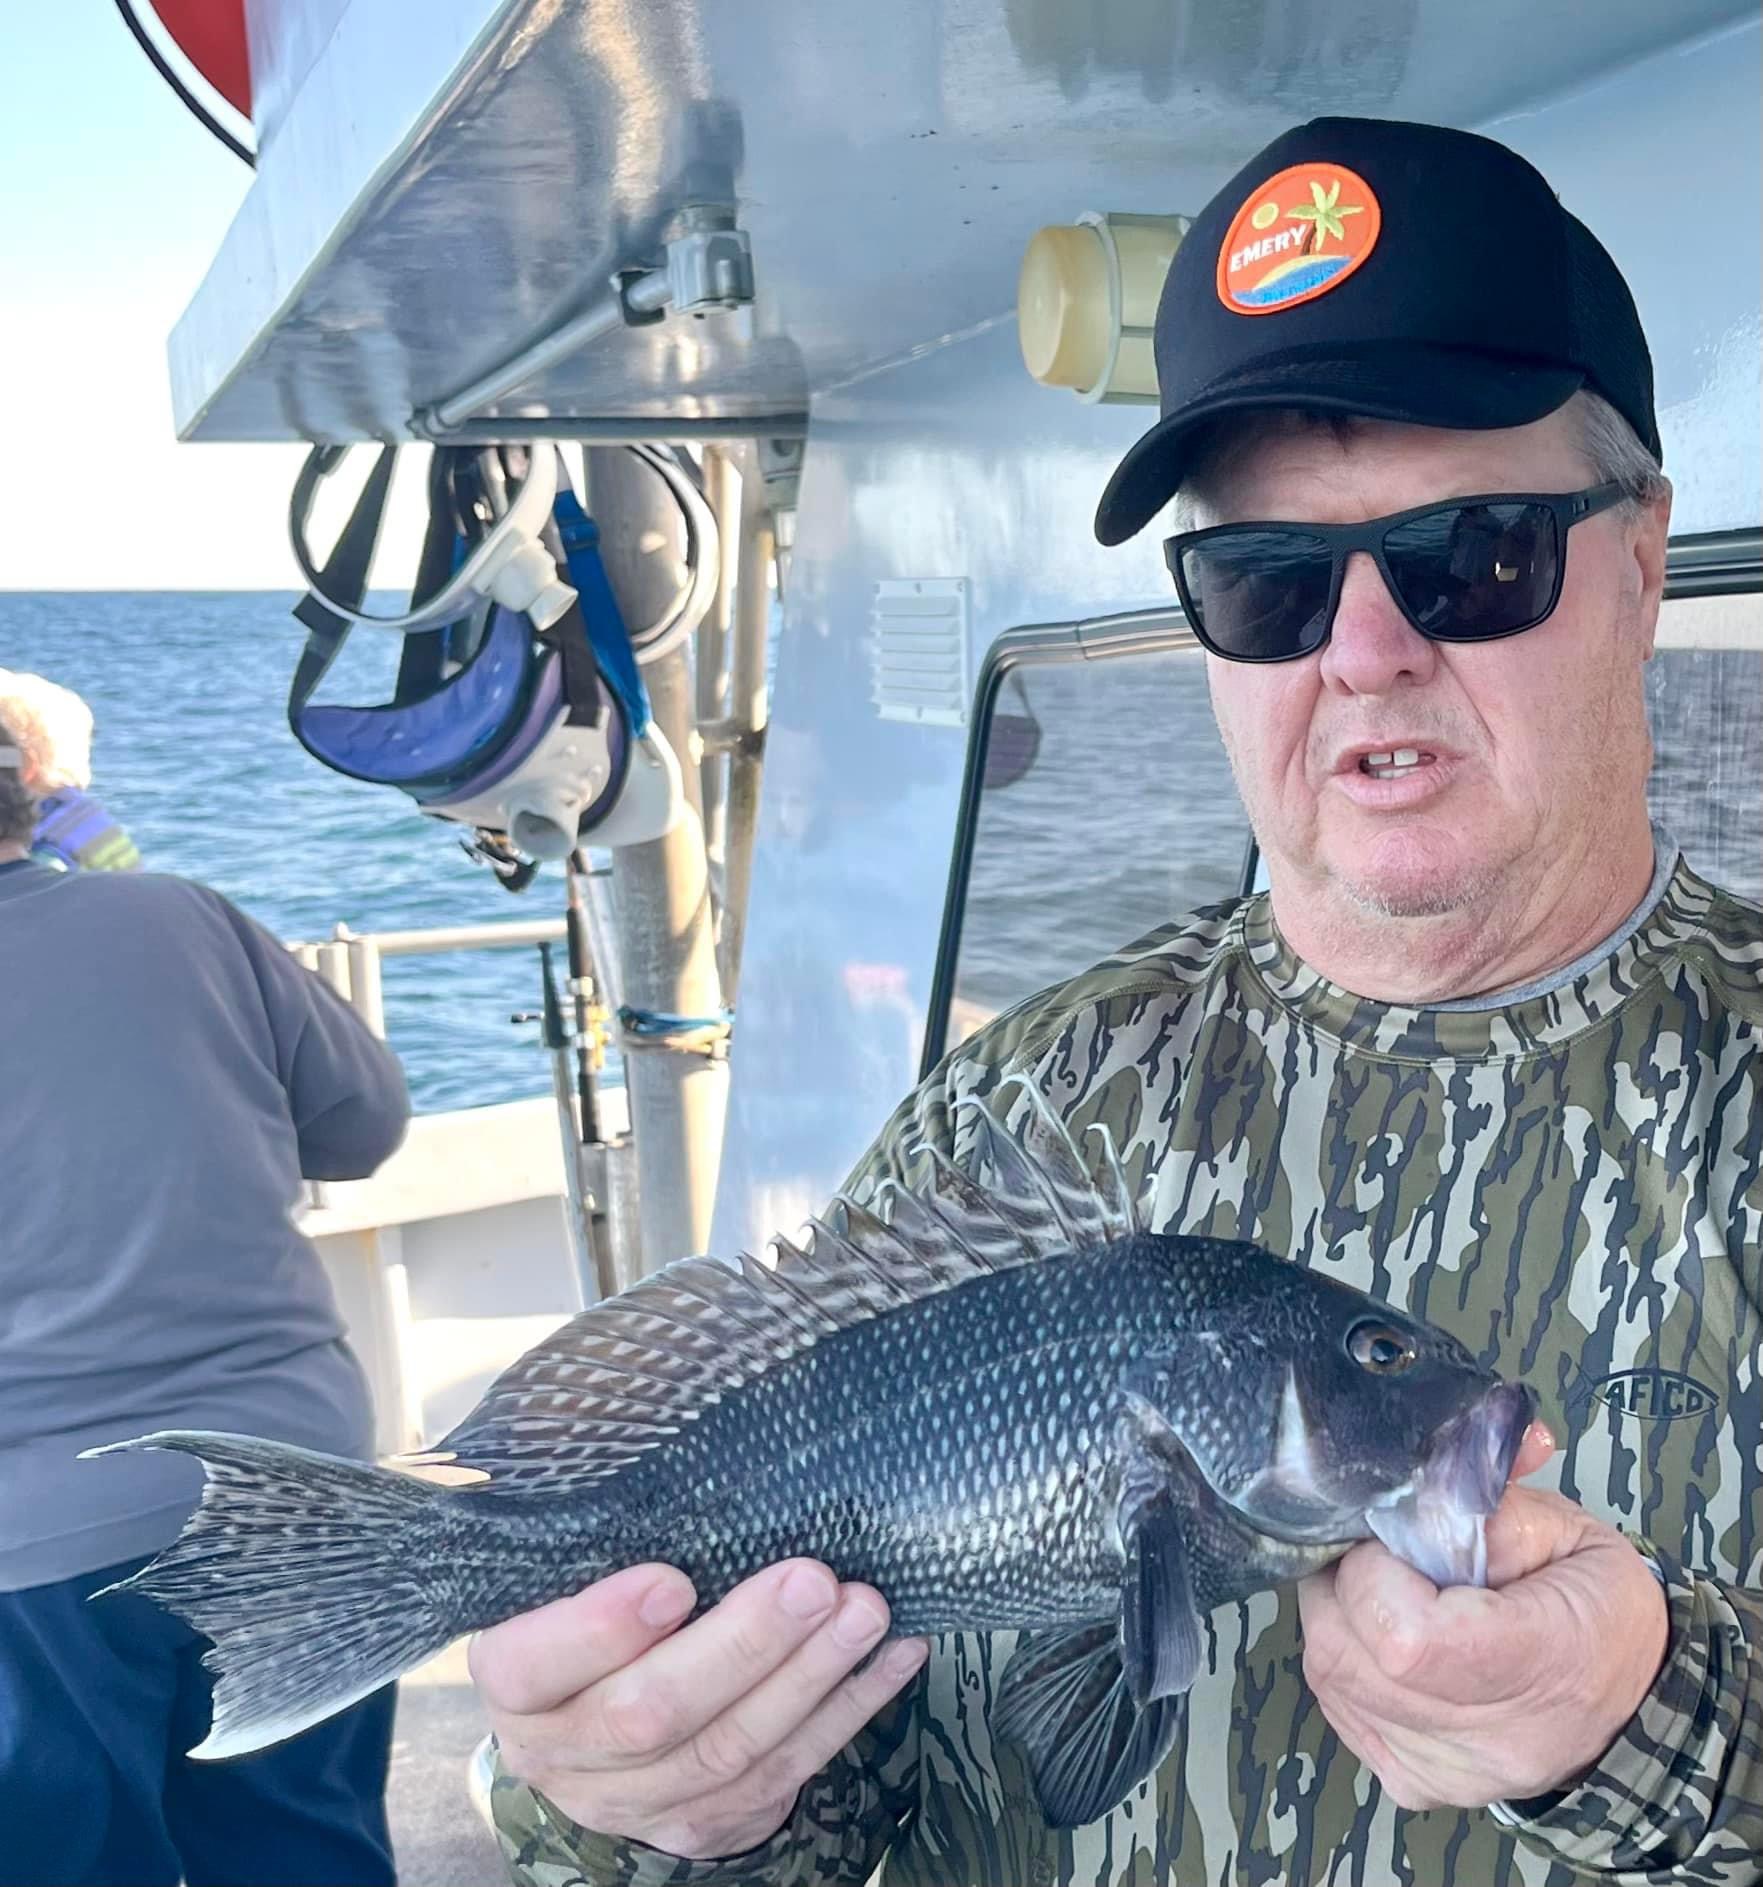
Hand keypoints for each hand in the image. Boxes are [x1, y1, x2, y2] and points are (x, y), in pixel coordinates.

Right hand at [469, 1559, 929, 1859]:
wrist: (590, 1716)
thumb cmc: (586, 1602)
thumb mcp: (566, 1566)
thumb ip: (601, 1525)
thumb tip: (660, 1424)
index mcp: (515, 1681)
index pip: (534, 1663)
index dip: (601, 1629)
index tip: (674, 1580)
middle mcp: (561, 1753)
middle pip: (650, 1713)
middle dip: (742, 1646)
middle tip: (812, 1581)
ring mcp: (632, 1802)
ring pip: (728, 1751)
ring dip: (810, 1678)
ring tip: (866, 1611)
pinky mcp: (701, 1823)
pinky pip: (783, 1775)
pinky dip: (847, 1711)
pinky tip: (893, 1655)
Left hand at [1297, 1425, 1668, 1808]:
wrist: (1634, 1708)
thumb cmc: (1601, 1609)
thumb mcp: (1566, 1530)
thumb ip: (1480, 1500)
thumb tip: (1406, 1482)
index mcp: (1541, 1665)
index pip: (1404, 1636)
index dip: (1372, 1573)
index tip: (1391, 1537)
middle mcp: (1490, 1739)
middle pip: (1346, 1656)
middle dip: (1340, 1584)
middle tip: (1376, 1554)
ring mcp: (1447, 1771)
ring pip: (1330, 1679)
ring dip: (1337, 1618)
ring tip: (1381, 1589)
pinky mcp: (1414, 1783)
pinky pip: (1340, 1708)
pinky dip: (1345, 1660)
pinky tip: (1379, 1637)